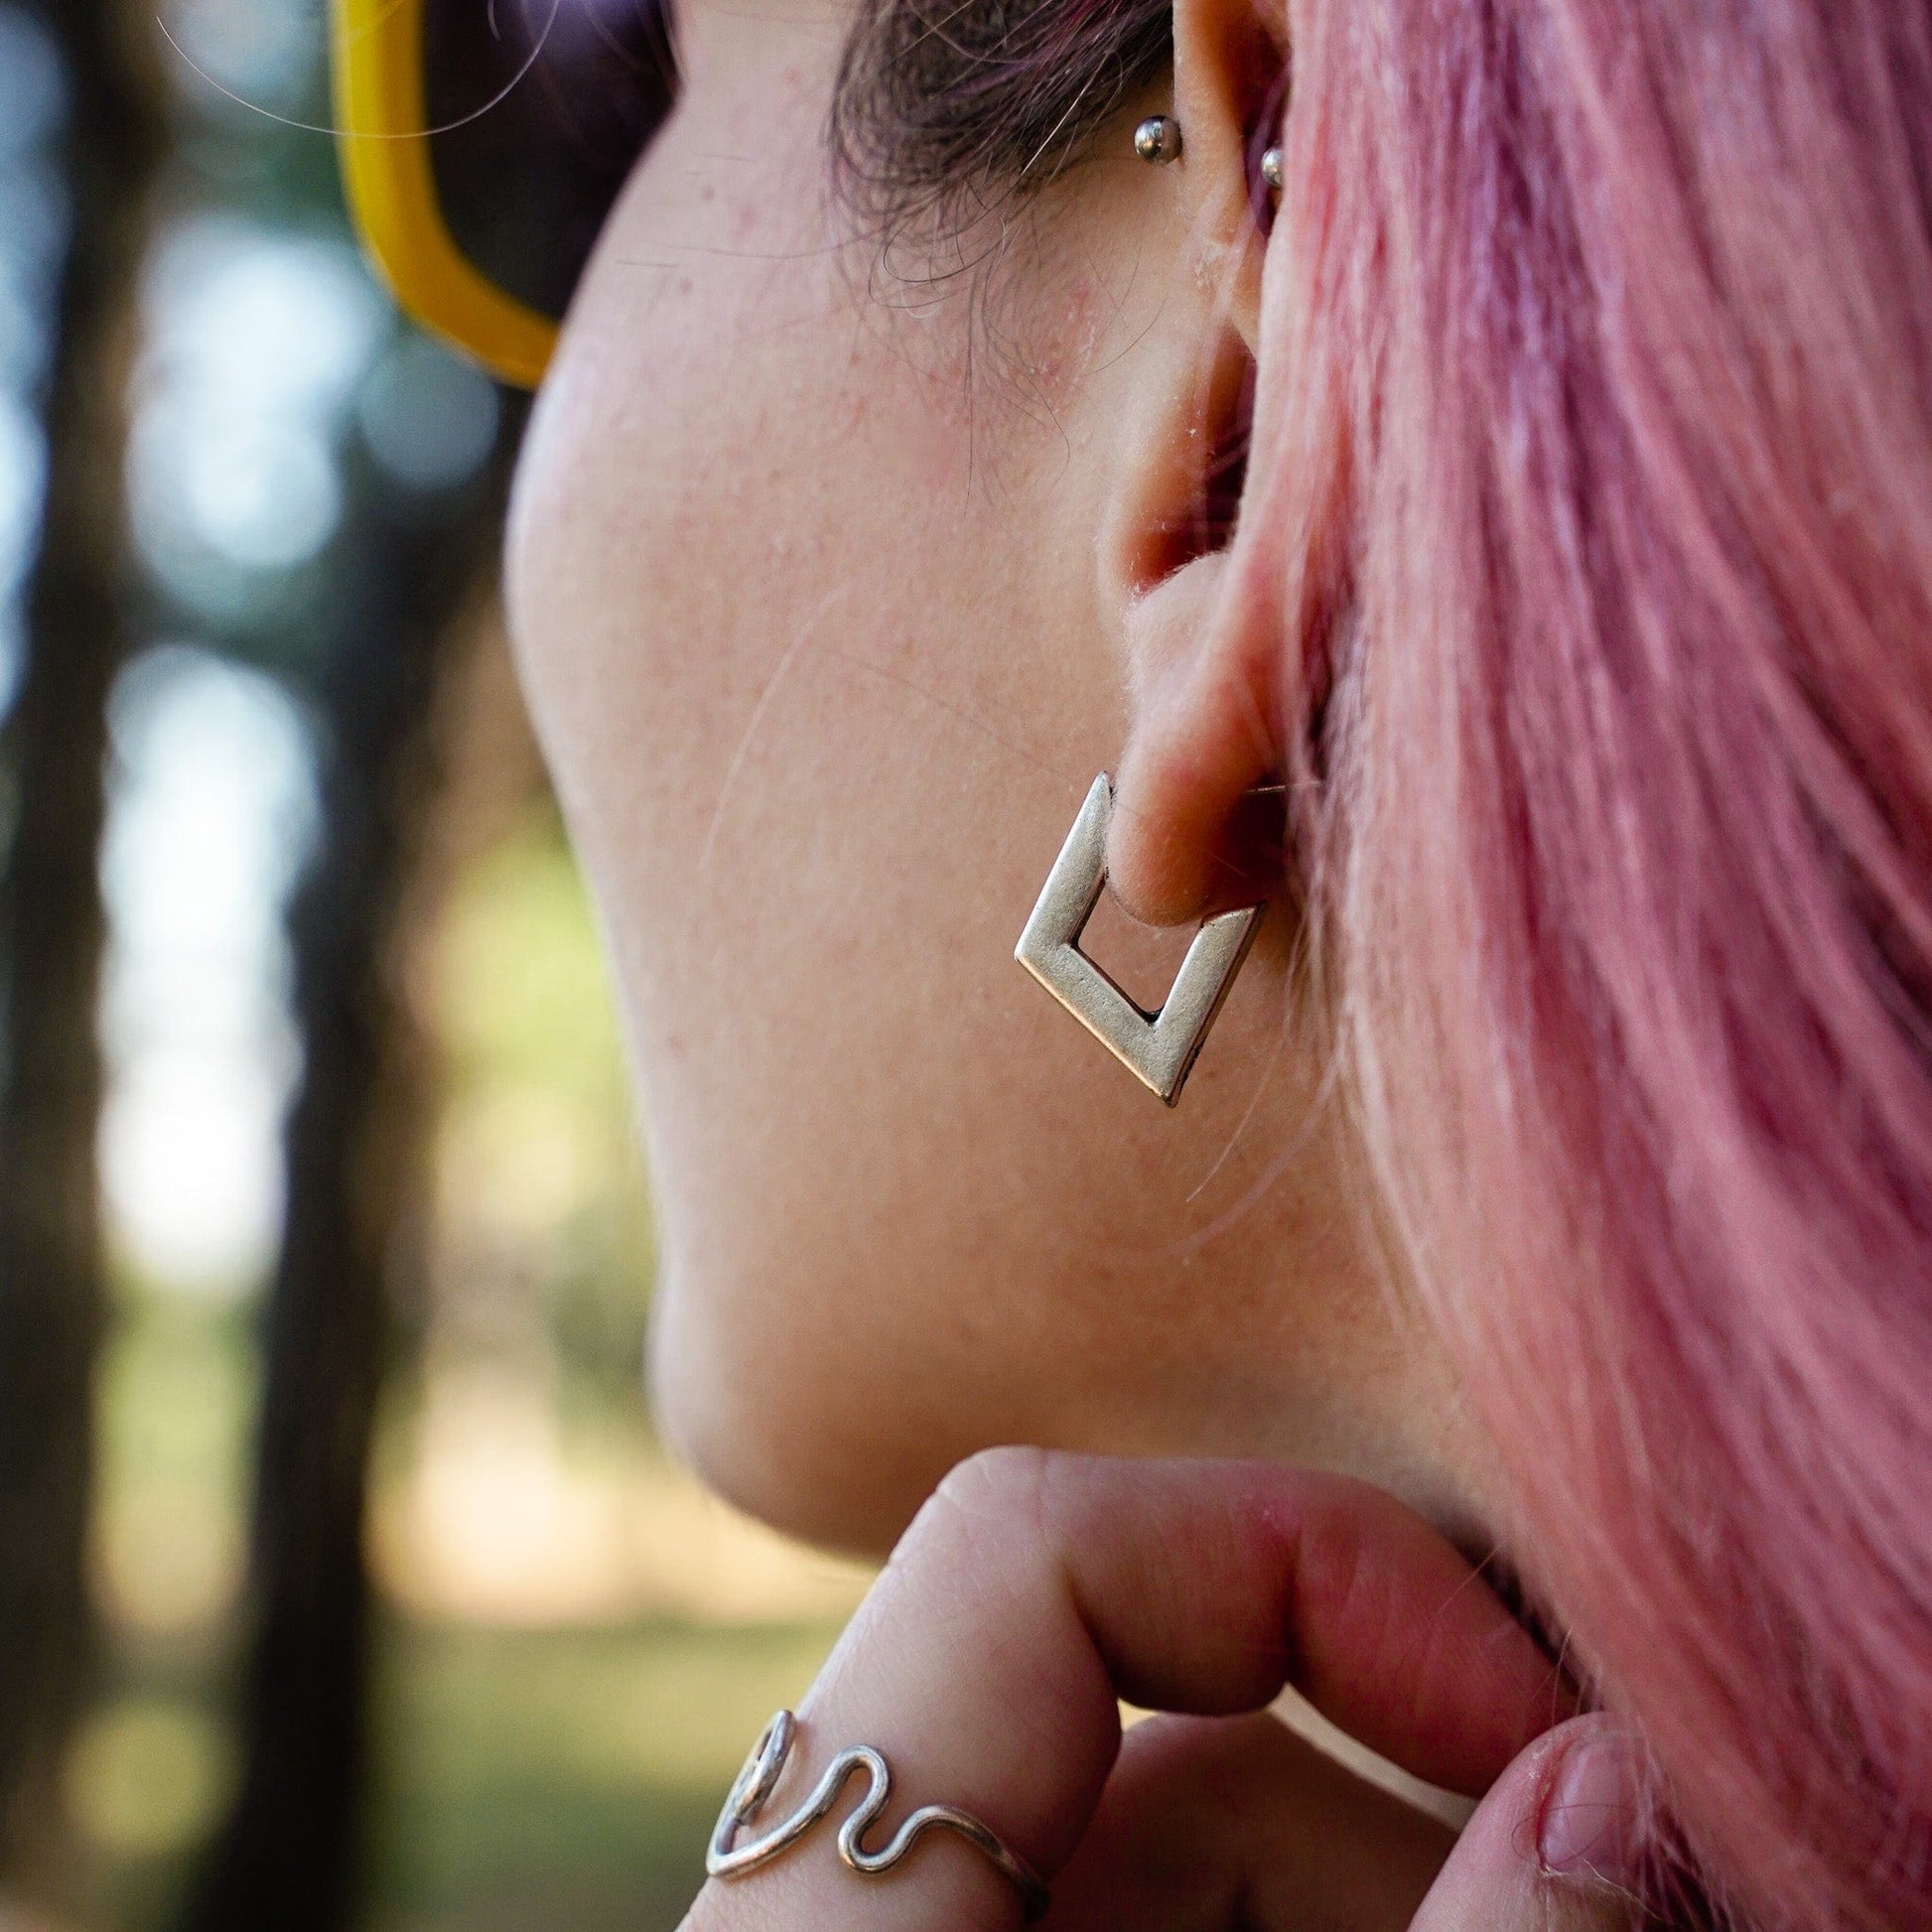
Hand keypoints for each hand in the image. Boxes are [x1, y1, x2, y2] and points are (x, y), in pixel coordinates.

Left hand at [685, 1451, 1643, 1931]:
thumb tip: (1613, 1788)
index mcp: (815, 1923)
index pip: (1028, 1541)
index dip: (1307, 1563)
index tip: (1535, 1715)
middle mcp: (825, 1921)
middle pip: (1148, 1735)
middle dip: (1411, 1816)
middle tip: (1616, 1906)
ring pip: (1170, 1854)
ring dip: (1394, 1907)